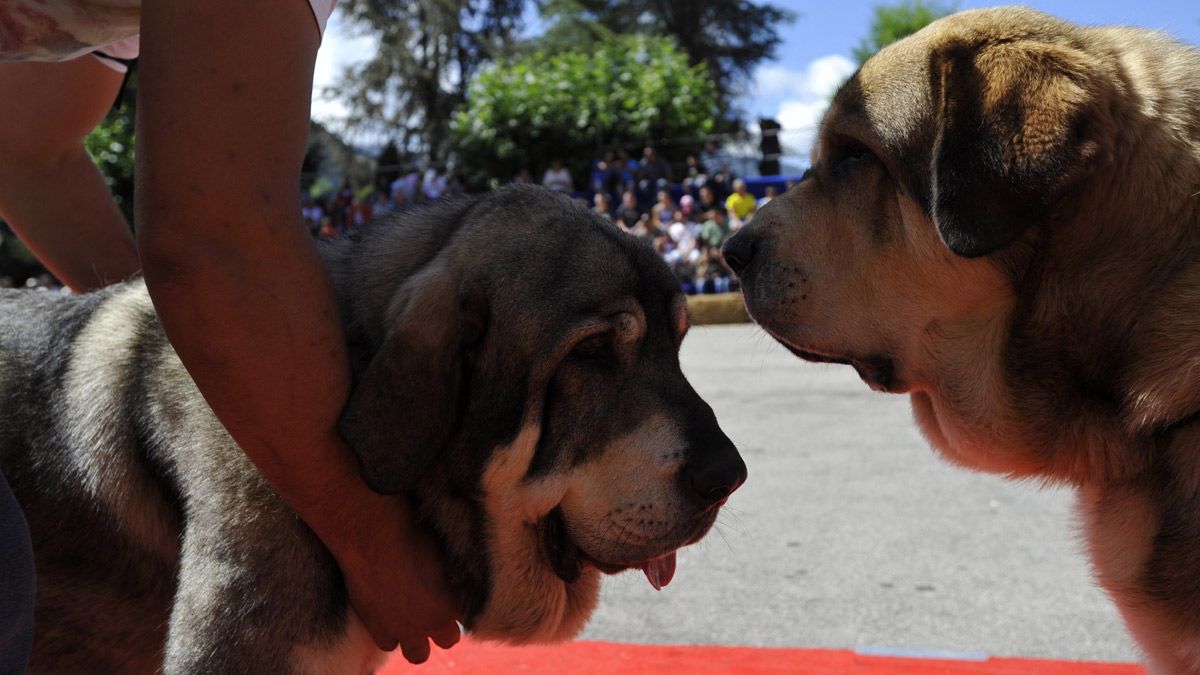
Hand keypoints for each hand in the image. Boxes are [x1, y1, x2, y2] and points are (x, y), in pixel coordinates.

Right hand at [331, 494, 462, 663]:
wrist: (373, 535)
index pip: (469, 617)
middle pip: (448, 640)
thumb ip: (455, 573)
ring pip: (418, 653)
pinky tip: (390, 615)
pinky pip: (388, 645)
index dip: (460, 606)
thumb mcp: (445, 551)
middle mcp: (432, 622)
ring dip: (417, 639)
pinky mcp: (377, 628)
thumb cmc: (413, 532)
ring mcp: (404, 629)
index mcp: (455, 602)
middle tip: (436, 608)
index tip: (453, 596)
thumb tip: (462, 573)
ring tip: (413, 618)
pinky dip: (390, 634)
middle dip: (444, 627)